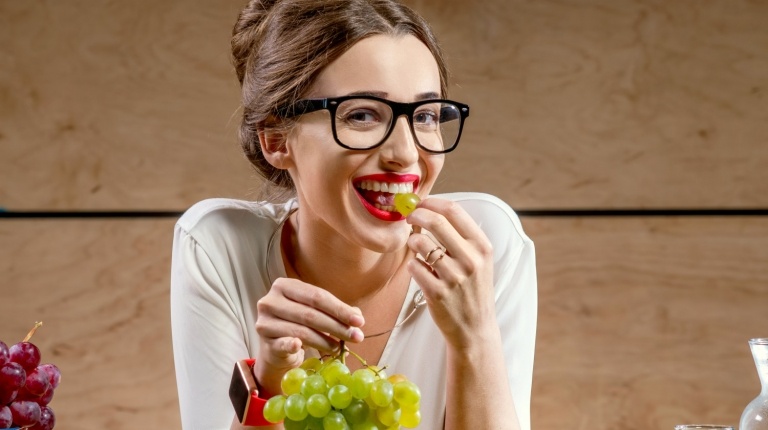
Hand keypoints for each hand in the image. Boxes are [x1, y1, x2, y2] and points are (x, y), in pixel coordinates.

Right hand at [253, 278, 364, 395]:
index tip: (359, 321)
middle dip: (337, 326)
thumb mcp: (316, 312)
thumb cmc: (298, 324)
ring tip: (340, 347)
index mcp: (284, 285)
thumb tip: (356, 316)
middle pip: (310, 314)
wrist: (276, 347)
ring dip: (325, 341)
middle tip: (356, 337)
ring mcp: (265, 321)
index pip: (317, 296)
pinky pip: (283, 343)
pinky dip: (294, 345)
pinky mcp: (264, 341)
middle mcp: (270, 300)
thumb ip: (335, 311)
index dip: (340, 309)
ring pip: (301, 331)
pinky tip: (303, 349)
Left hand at [405, 197, 496, 350]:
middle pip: (435, 221)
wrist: (475, 328)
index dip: (432, 202)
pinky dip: (412, 265)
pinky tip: (420, 271)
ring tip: (417, 248)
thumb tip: (432, 210)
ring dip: (413, 242)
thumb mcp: (479, 260)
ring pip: (420, 243)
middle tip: (409, 217)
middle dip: (416, 215)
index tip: (421, 203)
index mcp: (482, 247)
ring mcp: (454, 277)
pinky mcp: (437, 293)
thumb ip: (460, 236)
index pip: (454, 211)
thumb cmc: (473, 289)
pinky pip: (414, 267)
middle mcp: (471, 260)